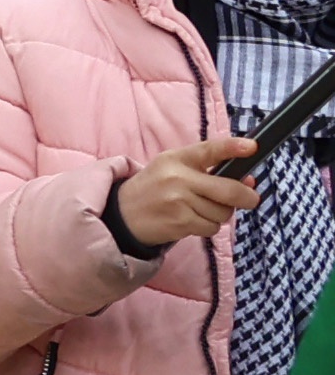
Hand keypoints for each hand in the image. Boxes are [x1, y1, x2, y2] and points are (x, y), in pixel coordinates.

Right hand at [124, 135, 263, 249]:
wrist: (121, 214)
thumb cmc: (155, 188)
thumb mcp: (173, 168)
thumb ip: (209, 170)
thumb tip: (249, 182)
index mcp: (177, 159)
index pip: (210, 150)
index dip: (233, 148)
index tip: (252, 147)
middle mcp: (178, 178)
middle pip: (229, 190)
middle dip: (247, 197)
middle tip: (250, 199)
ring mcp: (178, 202)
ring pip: (223, 212)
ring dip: (220, 214)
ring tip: (201, 210)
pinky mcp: (179, 223)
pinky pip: (211, 227)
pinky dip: (208, 226)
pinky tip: (192, 221)